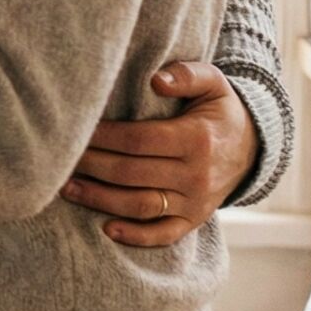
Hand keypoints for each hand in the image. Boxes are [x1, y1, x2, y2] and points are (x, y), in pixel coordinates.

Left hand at [61, 62, 257, 246]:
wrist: (253, 147)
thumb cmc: (219, 110)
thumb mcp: (213, 83)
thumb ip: (186, 74)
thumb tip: (156, 80)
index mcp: (197, 139)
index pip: (138, 140)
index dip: (103, 137)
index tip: (75, 131)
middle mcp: (197, 175)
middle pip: (131, 173)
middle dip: (90, 166)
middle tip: (57, 159)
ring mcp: (196, 203)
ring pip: (140, 205)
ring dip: (100, 200)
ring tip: (66, 188)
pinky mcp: (193, 221)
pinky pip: (164, 234)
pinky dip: (135, 236)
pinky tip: (105, 229)